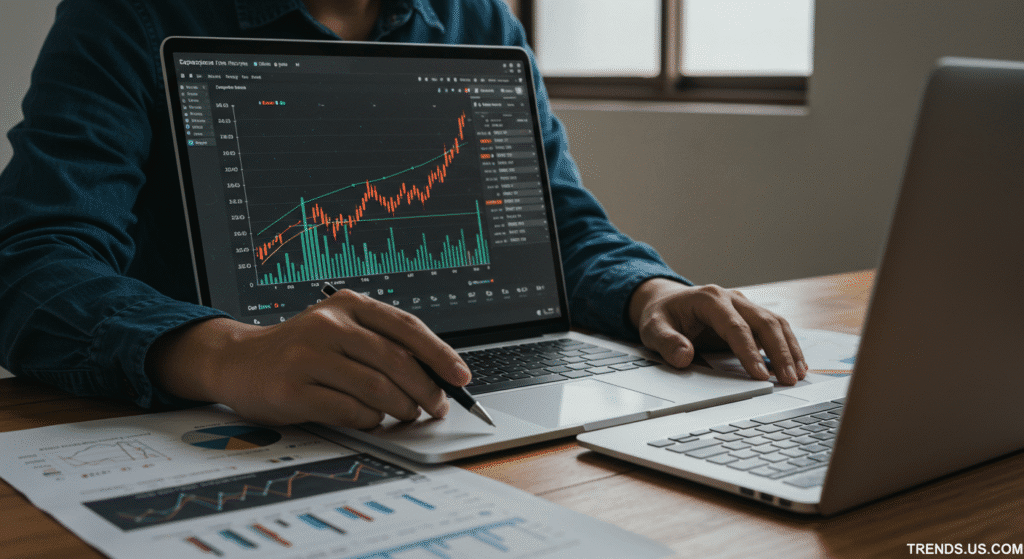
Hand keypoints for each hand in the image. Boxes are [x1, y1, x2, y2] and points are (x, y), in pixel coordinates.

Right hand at [148, 289, 470, 427]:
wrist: (238, 361)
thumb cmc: (300, 350)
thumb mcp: (340, 330)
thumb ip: (380, 344)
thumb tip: (436, 376)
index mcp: (347, 304)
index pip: (405, 327)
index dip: (439, 354)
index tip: (460, 376)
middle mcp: (328, 325)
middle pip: (396, 360)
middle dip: (425, 389)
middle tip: (437, 406)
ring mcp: (307, 356)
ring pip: (376, 388)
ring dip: (400, 407)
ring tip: (406, 413)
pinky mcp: (292, 389)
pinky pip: (348, 410)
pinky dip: (369, 419)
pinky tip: (370, 418)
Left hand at [629, 278, 807, 384]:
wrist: (666, 302)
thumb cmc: (662, 316)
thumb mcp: (652, 329)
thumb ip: (666, 342)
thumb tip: (684, 356)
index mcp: (709, 299)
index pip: (735, 326)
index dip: (749, 352)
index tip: (759, 375)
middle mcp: (732, 298)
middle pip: (764, 322)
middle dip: (779, 352)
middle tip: (788, 380)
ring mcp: (744, 305)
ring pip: (775, 324)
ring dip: (789, 349)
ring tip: (797, 375)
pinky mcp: (751, 316)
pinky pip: (775, 329)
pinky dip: (787, 346)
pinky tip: (796, 365)